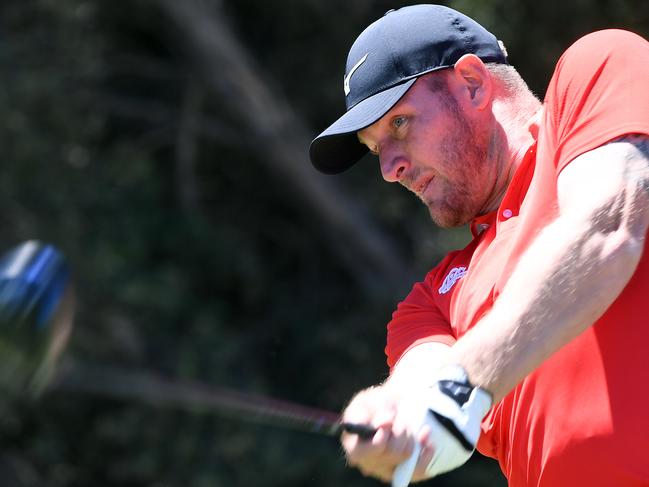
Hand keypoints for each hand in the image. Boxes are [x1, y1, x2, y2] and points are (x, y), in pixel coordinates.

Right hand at [341, 366, 491, 485]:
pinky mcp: (415, 469)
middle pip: (382, 459)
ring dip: (410, 444)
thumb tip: (384, 423)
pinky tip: (428, 437)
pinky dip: (426, 452)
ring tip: (417, 428)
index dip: (371, 443)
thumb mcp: (376, 398)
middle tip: (403, 424)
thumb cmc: (389, 401)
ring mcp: (395, 467)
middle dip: (394, 440)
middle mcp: (375, 461)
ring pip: (403, 463)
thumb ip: (375, 408)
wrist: (412, 405)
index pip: (358, 451)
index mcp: (358, 442)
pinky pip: (421, 467)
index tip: (386, 428)